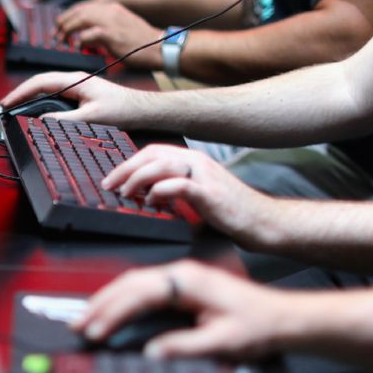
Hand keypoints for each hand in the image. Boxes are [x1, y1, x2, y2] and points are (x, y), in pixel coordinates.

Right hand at [0, 70, 156, 127]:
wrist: (141, 109)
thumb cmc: (123, 109)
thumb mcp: (91, 117)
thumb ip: (65, 120)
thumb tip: (43, 122)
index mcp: (75, 80)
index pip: (40, 82)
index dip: (20, 92)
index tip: (7, 102)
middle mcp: (74, 81)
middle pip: (39, 85)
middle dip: (21, 95)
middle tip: (7, 108)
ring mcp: (76, 87)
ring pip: (47, 92)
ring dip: (32, 101)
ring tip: (18, 112)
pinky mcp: (80, 96)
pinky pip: (55, 98)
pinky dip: (43, 105)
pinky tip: (38, 115)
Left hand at [54, 0, 161, 66]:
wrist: (160, 47)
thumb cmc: (142, 43)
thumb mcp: (122, 26)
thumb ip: (105, 27)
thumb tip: (87, 36)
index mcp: (112, 7)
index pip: (83, 6)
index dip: (68, 16)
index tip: (61, 27)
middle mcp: (109, 10)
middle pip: (77, 11)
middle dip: (62, 23)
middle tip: (56, 36)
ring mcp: (110, 21)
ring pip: (79, 19)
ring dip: (67, 31)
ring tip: (62, 41)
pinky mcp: (111, 35)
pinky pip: (86, 35)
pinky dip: (79, 41)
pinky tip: (78, 48)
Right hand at [73, 260, 291, 359]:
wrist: (283, 319)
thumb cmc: (259, 326)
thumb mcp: (222, 342)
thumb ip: (184, 347)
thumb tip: (151, 352)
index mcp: (188, 281)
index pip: (138, 295)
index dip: (112, 314)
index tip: (94, 331)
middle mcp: (182, 273)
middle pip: (129, 284)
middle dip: (100, 304)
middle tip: (77, 324)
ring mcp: (182, 277)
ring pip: (133, 283)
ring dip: (108, 300)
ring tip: (86, 318)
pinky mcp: (183, 286)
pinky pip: (144, 288)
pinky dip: (123, 299)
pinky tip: (112, 310)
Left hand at [101, 144, 272, 240]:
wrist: (263, 222)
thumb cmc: (231, 213)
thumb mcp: (198, 196)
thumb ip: (175, 192)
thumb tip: (145, 199)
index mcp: (193, 161)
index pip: (153, 151)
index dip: (129, 163)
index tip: (112, 179)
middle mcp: (197, 162)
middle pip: (152, 154)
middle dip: (125, 168)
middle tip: (108, 185)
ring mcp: (205, 175)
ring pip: (161, 165)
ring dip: (137, 178)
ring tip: (124, 193)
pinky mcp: (211, 193)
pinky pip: (178, 184)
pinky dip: (159, 191)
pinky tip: (152, 202)